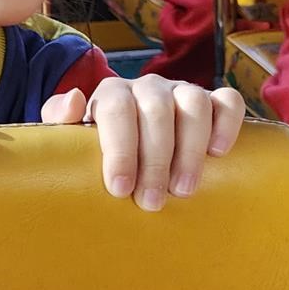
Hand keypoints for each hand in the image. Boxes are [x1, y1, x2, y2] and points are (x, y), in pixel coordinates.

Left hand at [42, 75, 244, 210]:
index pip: (116, 109)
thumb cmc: (102, 150)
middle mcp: (148, 87)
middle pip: (155, 111)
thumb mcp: (73, 139)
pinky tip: (218, 153)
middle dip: (154, 160)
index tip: (120, 189)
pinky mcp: (214, 102)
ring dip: (190, 149)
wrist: (134, 149)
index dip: (119, 149)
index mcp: (113, 94)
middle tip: (151, 202)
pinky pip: (228, 101)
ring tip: (182, 189)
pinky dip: (226, 123)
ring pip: (193, 104)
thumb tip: (74, 100)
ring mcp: (183, 91)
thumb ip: (61, 121)